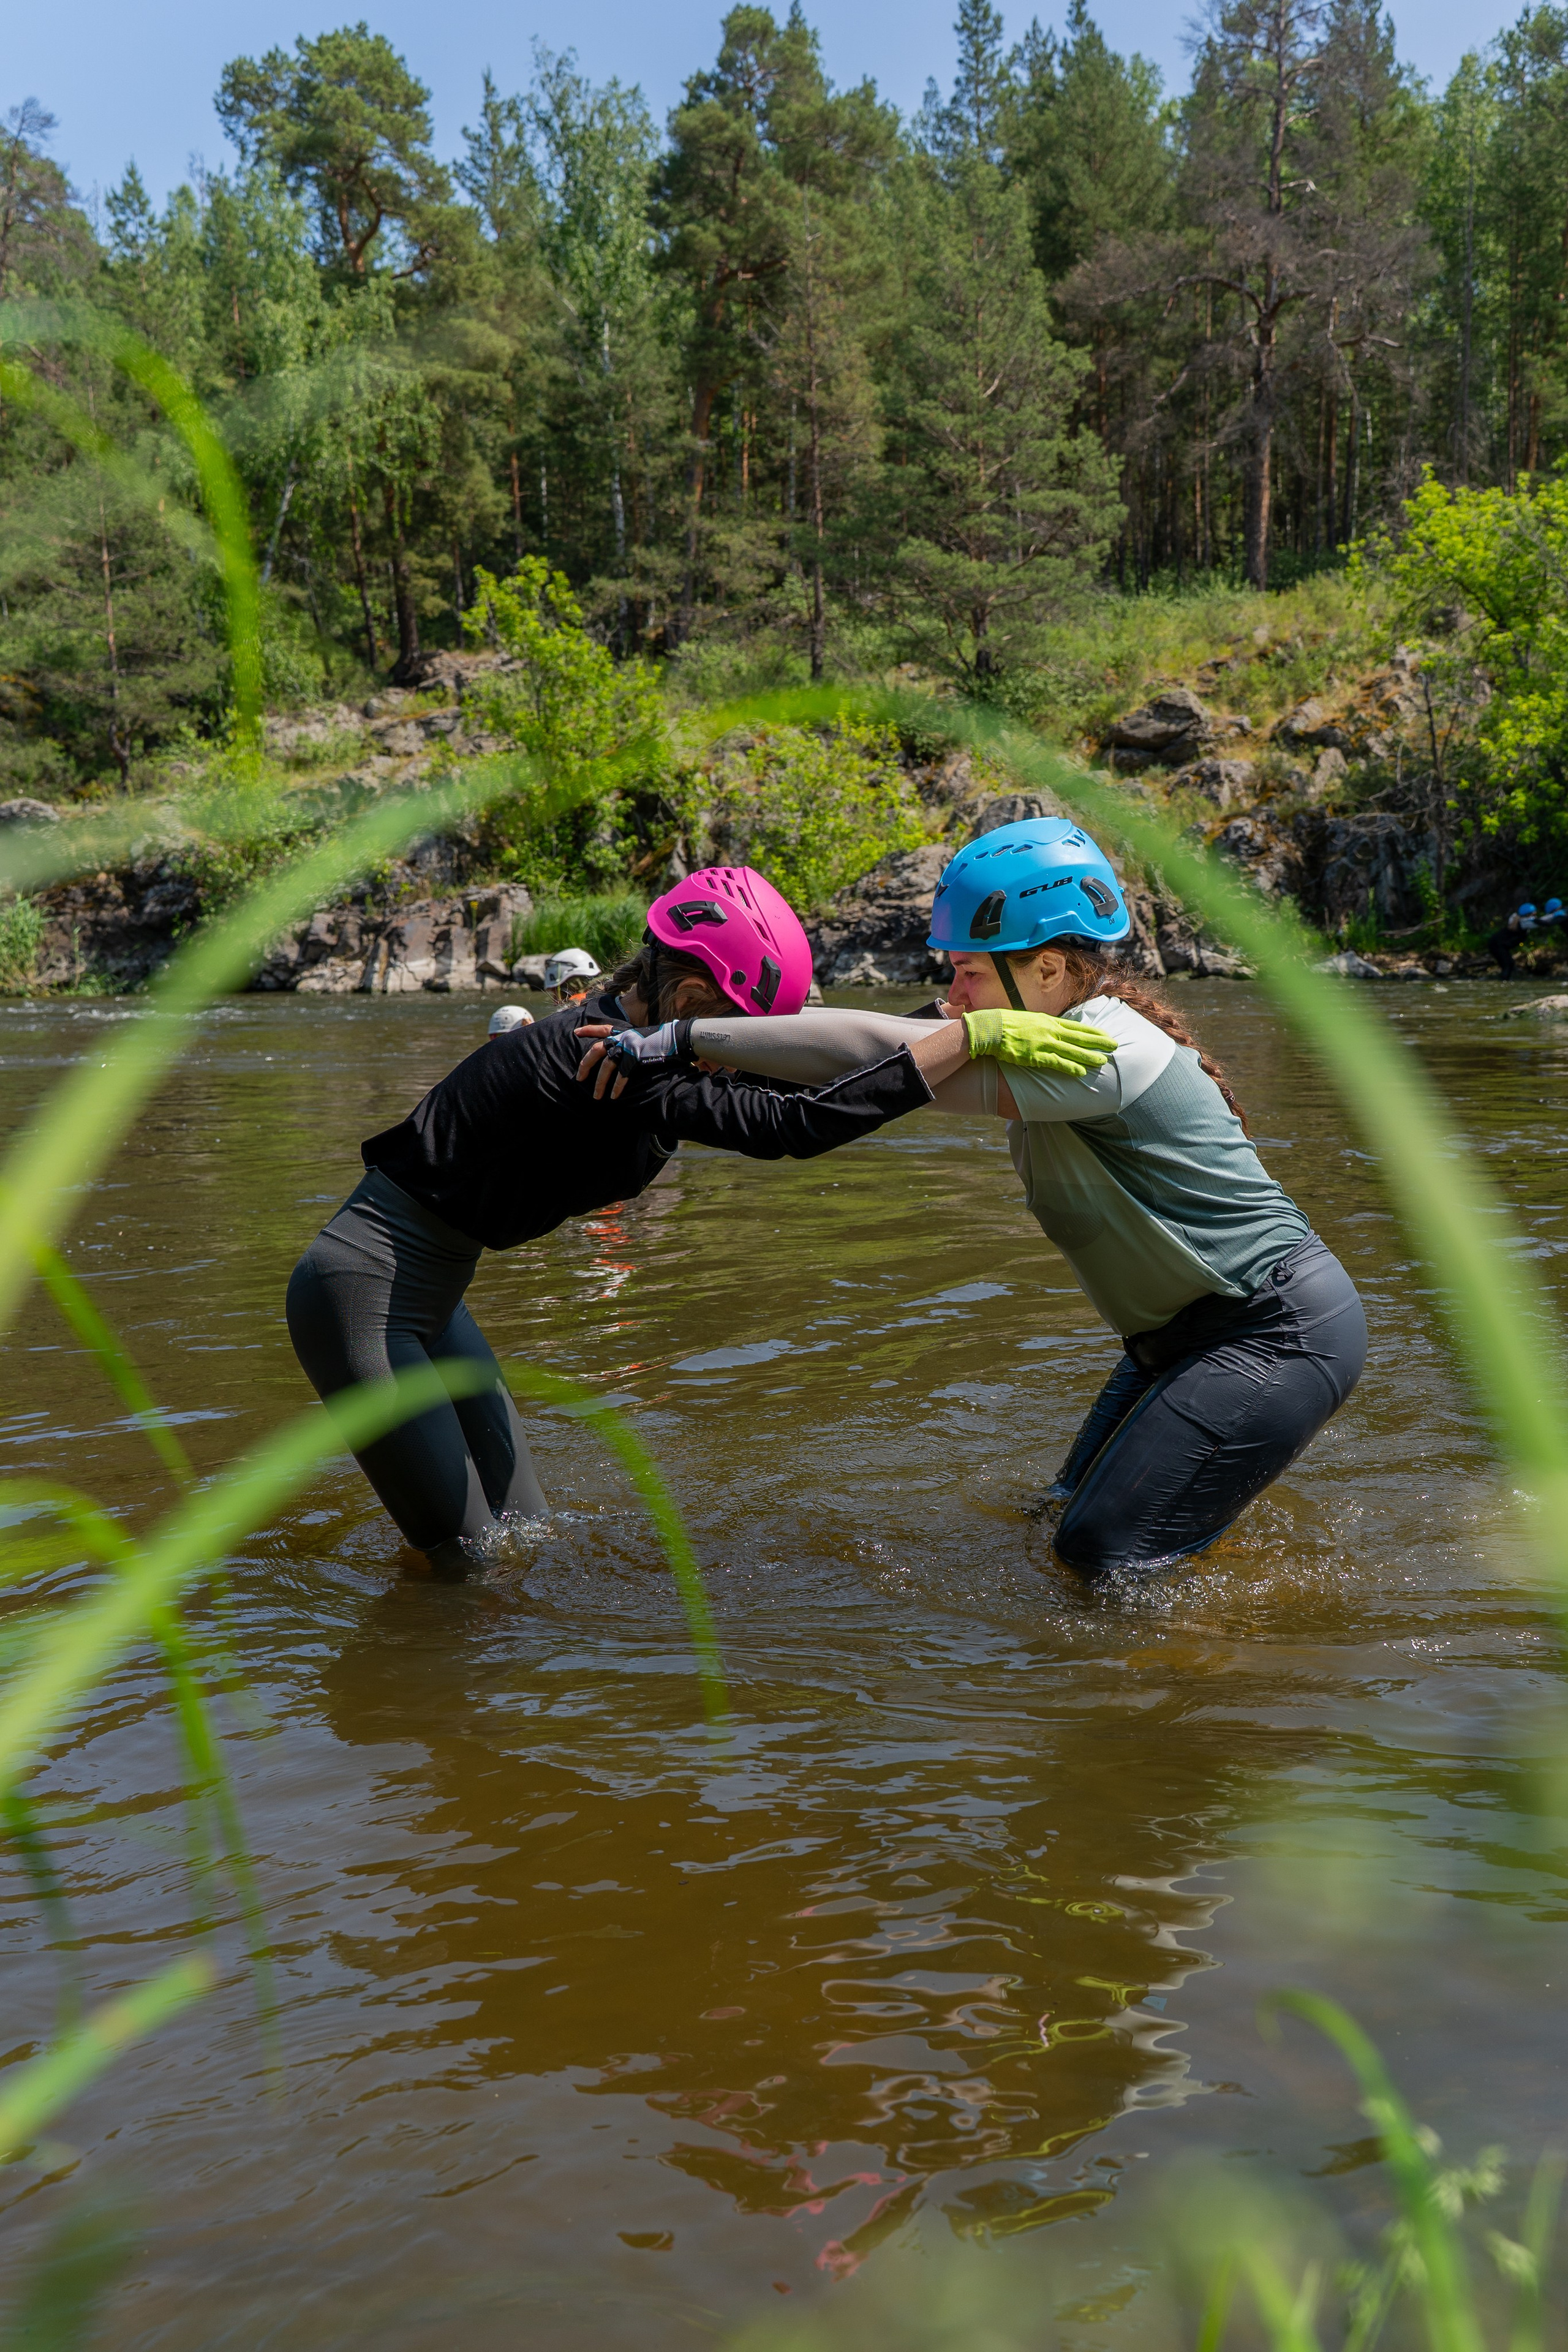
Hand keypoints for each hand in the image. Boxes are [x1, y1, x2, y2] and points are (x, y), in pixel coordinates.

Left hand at [575, 1020, 687, 1100]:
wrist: (678, 1038)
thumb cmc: (663, 1040)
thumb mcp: (642, 1037)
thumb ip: (631, 1042)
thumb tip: (623, 1052)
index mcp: (624, 1031)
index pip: (602, 1029)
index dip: (589, 1030)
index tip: (576, 1033)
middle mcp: (623, 1037)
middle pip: (597, 1049)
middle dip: (586, 1064)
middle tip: (579, 1077)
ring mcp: (629, 1046)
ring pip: (606, 1065)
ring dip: (600, 1083)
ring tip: (596, 1096)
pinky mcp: (636, 1056)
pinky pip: (622, 1074)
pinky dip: (617, 1086)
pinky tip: (613, 1096)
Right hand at [961, 1008, 1118, 1077]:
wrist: (990, 1028)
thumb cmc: (1005, 1024)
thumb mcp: (1028, 1020)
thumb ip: (1042, 1026)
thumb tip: (1051, 1030)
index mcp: (1048, 1021)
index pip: (1076, 1026)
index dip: (1092, 1031)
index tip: (1106, 1034)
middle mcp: (1049, 1030)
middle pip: (1079, 1037)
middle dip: (1098, 1041)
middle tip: (1114, 1045)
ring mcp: (1043, 1043)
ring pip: (1072, 1050)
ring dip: (1088, 1056)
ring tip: (1103, 1061)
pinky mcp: (1035, 1056)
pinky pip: (1056, 1062)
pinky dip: (1070, 1067)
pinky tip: (1081, 1071)